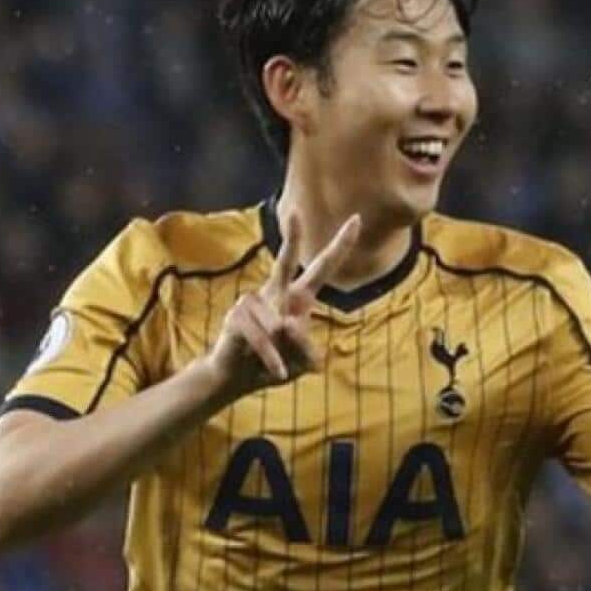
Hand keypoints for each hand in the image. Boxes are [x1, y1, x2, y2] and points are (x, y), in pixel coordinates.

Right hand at [207, 213, 360, 396]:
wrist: (235, 380)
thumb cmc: (273, 365)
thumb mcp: (301, 362)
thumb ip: (305, 346)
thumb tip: (286, 323)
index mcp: (298, 298)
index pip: (321, 268)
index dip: (340, 246)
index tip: (356, 220)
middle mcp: (275, 293)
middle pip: (284, 261)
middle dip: (291, 237)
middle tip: (294, 210)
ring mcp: (252, 303)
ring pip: (278, 326)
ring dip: (283, 353)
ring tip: (279, 367)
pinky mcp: (236, 317)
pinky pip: (262, 338)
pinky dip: (272, 359)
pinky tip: (278, 372)